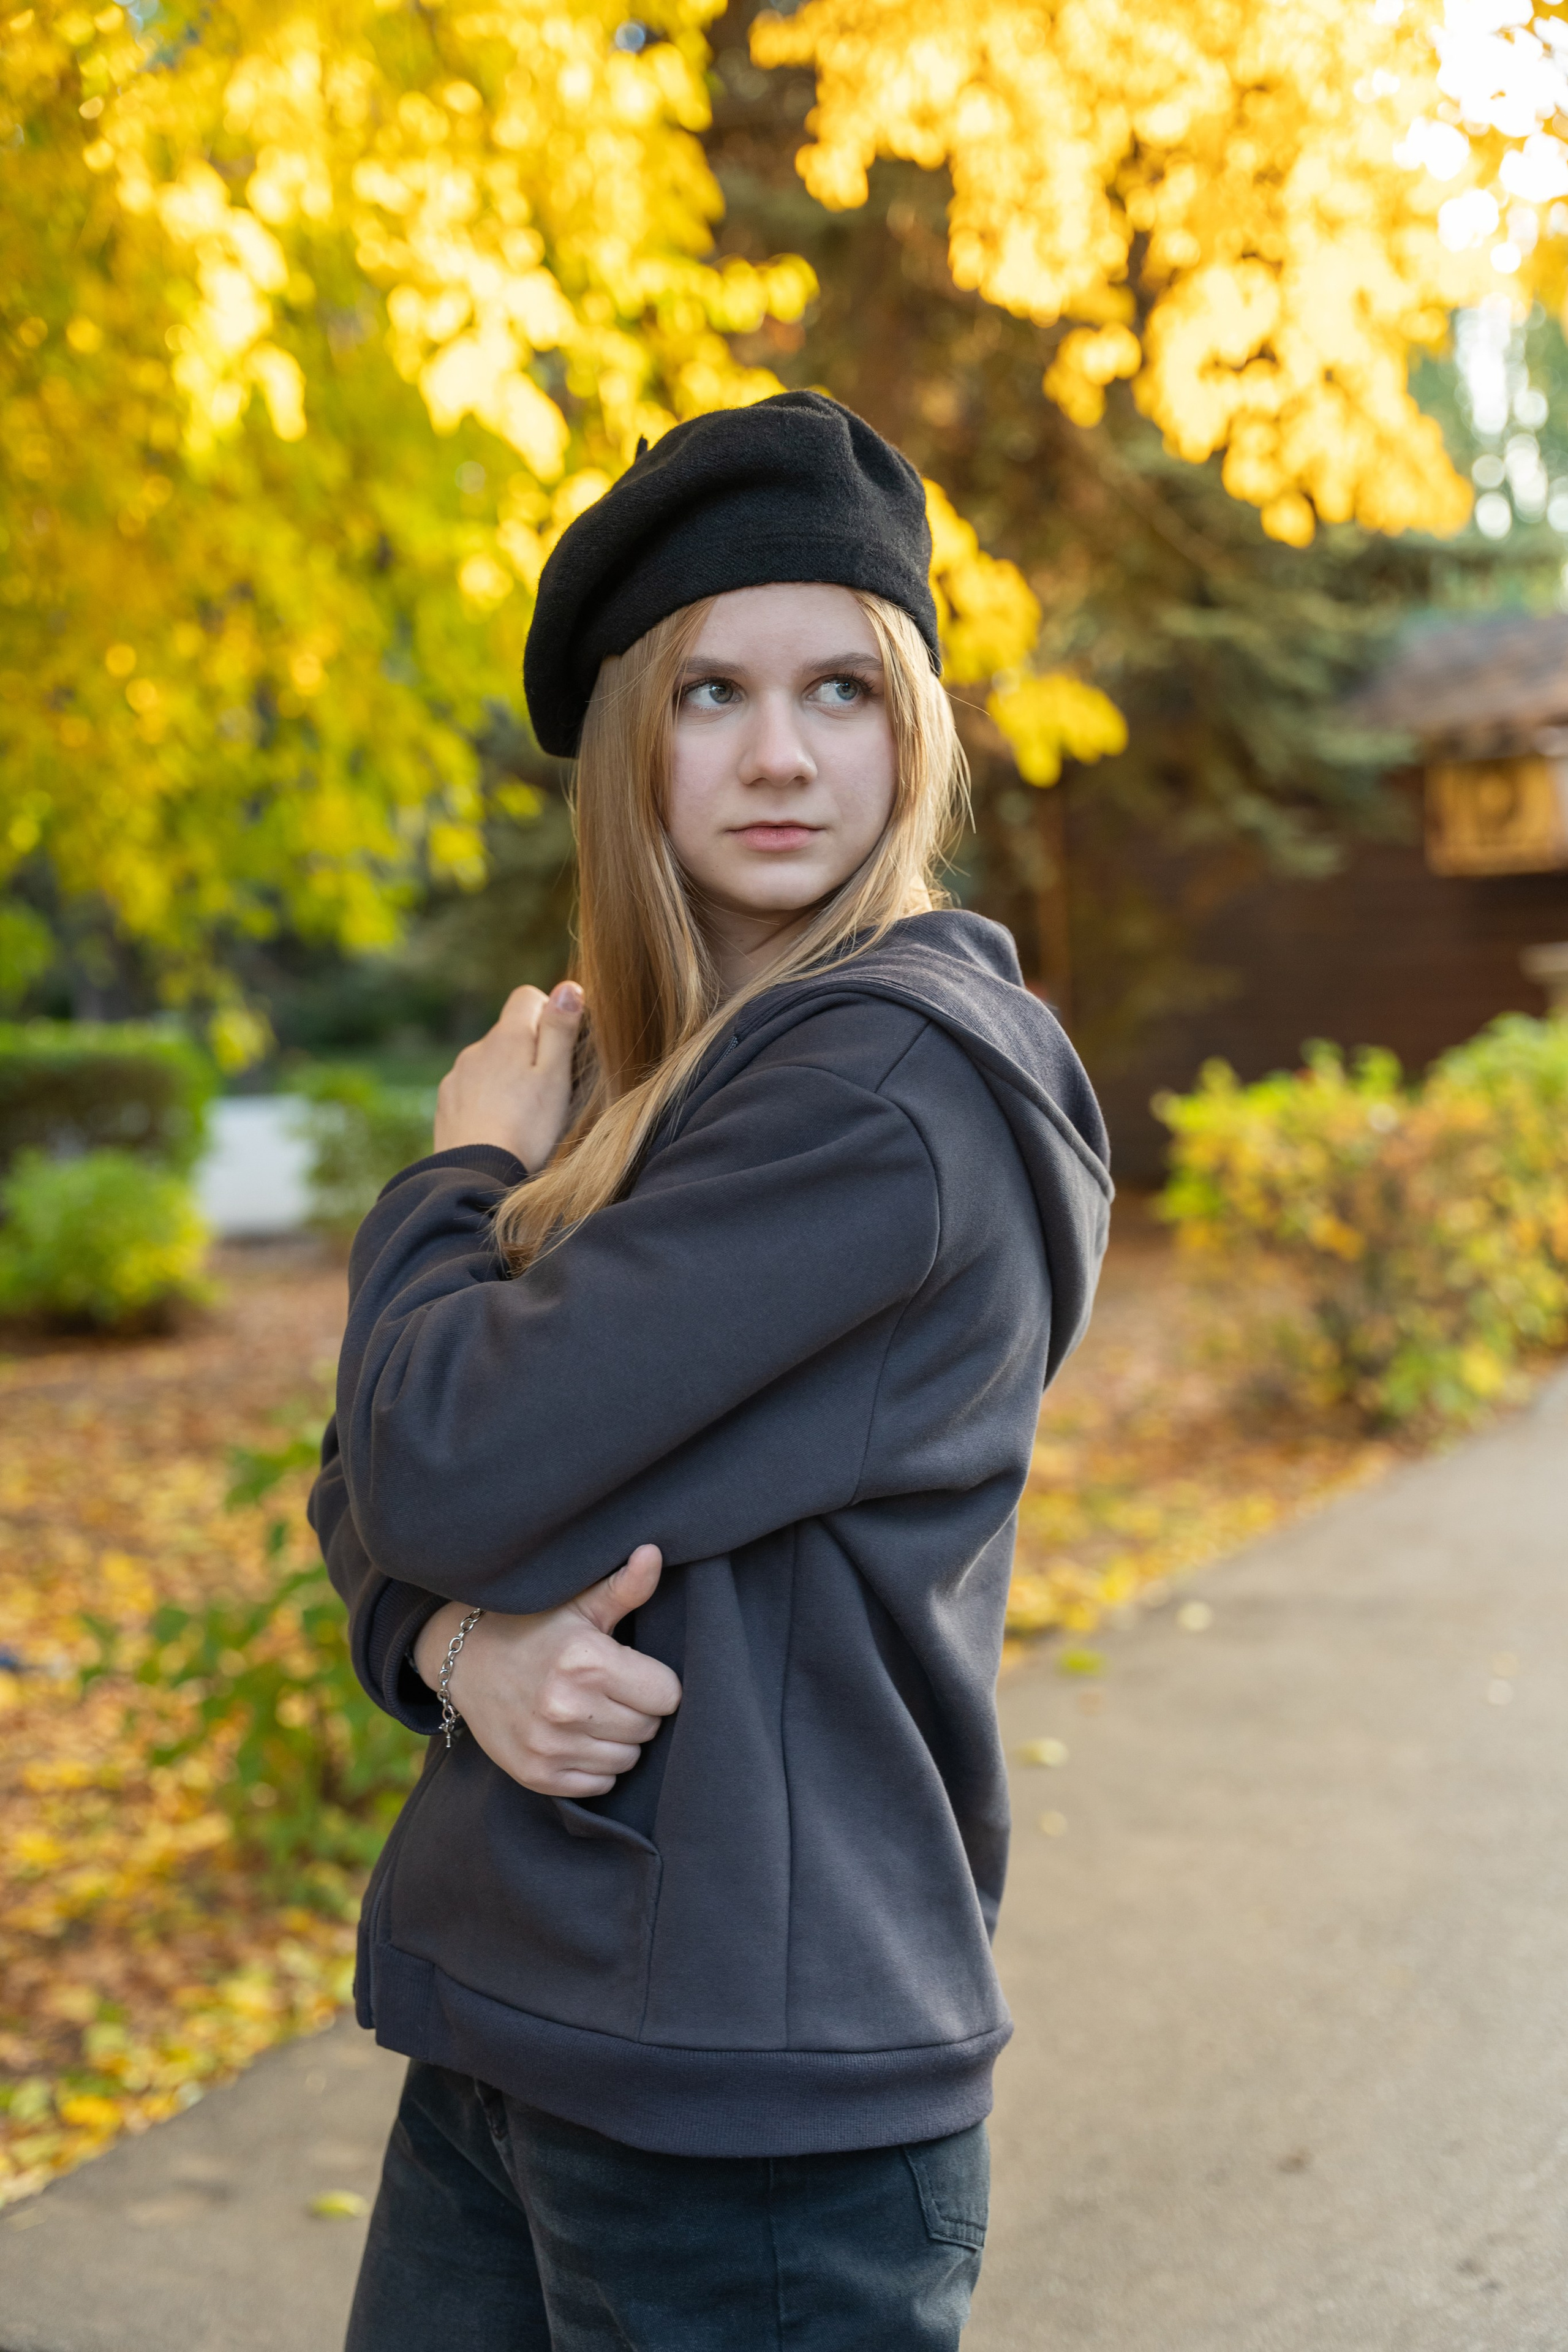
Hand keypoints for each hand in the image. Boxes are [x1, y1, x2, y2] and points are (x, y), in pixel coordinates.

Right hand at [413, 1546, 680, 1798]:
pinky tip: (577, 1735)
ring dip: (620, 1739)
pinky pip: (599, 1784)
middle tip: (611, 1690)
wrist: (465, 1660)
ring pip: (628, 1759)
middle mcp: (567, 1707)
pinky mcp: (536, 1775)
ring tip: (594, 1711)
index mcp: (586, 1661)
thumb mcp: (579, 1602)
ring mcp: (549, 1746)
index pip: (668, 1695)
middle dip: (640, 1709)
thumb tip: (654, 1553)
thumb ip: (625, 1586)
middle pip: (650, 1728)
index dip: (657, 1682)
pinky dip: (596, 1765)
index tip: (635, 1671)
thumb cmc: (533, 1626)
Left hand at [433, 980, 584, 1171]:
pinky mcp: (446, 1102)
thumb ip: (560, 1030)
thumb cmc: (527, 1129)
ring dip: (506, 1076)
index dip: (548, 1014)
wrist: (475, 1175)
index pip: (527, 997)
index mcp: (507, 1037)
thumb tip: (568, 987)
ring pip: (489, 1061)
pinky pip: (471, 1087)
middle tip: (547, 1090)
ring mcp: (457, 1075)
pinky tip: (498, 1126)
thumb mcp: (556, 1077)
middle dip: (529, 1050)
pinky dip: (486, 1098)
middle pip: (508, 1032)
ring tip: (522, 1114)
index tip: (560, 1047)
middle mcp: (476, 1049)